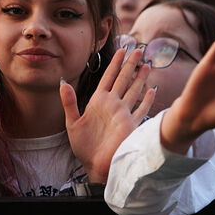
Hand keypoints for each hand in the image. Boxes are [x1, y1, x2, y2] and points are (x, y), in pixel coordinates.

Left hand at [64, 47, 154, 182]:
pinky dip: (147, 100)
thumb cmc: (84, 146)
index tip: (121, 50)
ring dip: (140, 78)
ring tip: (146, 64)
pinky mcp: (131, 125)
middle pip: (123, 80)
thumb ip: (69, 102)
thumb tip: (63, 83)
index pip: (109, 77)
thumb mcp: (72, 122)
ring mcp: (123, 114)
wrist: (95, 165)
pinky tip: (152, 90)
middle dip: (130, 65)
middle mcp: (113, 105)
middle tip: (137, 49)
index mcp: (99, 101)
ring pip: (134, 91)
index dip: (115, 64)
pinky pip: (141, 109)